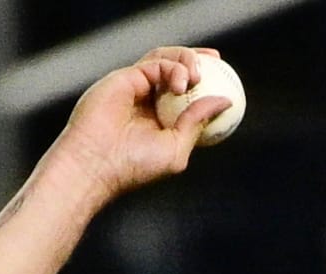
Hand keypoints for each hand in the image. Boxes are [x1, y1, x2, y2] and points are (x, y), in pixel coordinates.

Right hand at [54, 46, 234, 201]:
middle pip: (174, 68)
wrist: (99, 162)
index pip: (187, 94)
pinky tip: (183, 84)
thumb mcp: (177, 148)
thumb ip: (197, 123)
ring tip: (198, 76)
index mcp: (161, 118)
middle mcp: (148, 99)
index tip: (226, 80)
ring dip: (185, 60)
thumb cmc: (137, 164)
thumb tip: (225, 101)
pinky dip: (172, 68)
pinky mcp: (124, 77)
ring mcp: (135, 86)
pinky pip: (153, 63)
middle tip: (216, 60)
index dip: (206, 83)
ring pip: (163, 59)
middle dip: (196, 58)